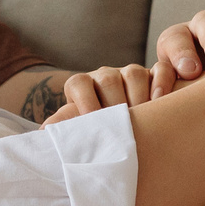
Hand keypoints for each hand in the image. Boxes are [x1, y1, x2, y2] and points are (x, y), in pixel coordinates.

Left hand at [46, 63, 164, 124]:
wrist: (122, 130)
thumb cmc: (96, 132)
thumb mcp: (77, 128)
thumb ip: (63, 128)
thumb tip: (42, 136)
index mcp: (82, 86)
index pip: (78, 83)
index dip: (85, 101)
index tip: (93, 121)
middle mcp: (105, 77)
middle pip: (108, 79)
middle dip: (115, 102)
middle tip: (121, 124)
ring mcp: (130, 74)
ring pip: (133, 73)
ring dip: (138, 95)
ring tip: (143, 117)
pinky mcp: (154, 76)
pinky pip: (160, 69)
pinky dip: (162, 82)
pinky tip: (161, 100)